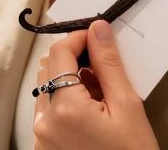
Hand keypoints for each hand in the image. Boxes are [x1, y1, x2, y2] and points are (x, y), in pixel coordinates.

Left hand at [32, 21, 158, 149]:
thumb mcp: (127, 106)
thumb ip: (108, 64)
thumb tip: (98, 29)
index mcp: (65, 109)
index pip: (59, 53)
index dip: (77, 37)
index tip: (96, 35)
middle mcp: (44, 122)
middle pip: (48, 69)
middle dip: (73, 59)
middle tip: (102, 66)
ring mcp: (41, 137)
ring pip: (46, 89)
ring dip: (68, 81)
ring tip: (100, 93)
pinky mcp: (43, 148)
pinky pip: (47, 112)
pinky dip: (64, 102)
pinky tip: (90, 111)